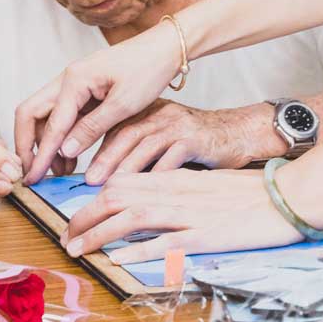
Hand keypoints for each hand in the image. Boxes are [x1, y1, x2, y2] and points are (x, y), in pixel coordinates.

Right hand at [15, 20, 182, 184]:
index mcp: (75, 80)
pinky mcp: (84, 89)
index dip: (40, 155)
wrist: (165, 48)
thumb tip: (65, 151)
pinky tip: (72, 155)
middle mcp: (67, 78)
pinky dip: (62, 135)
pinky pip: (63, 114)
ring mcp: (74, 83)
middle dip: (28, 144)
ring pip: (45, 114)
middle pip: (31, 113)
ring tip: (61, 170)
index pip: (50, 125)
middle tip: (35, 174)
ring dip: (46, 142)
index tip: (33, 179)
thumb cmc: (149, 70)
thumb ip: (92, 128)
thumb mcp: (124, 104)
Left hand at [61, 168, 301, 263]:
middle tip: (64, 236)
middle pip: (118, 194)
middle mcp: (177, 190)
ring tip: (77, 248)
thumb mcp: (207, 185)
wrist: (289, 193)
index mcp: (176, 177)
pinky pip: (165, 240)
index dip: (92, 198)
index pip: (123, 179)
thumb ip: (177, 191)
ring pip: (133, 214)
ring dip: (100, 232)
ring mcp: (190, 211)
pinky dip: (137, 248)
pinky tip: (116, 257)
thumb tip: (149, 206)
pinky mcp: (206, 233)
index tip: (74, 216)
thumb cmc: (251, 192)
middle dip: (85, 215)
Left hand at [84, 100, 283, 184]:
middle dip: (101, 163)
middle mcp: (163, 116)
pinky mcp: (197, 143)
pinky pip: (170, 164)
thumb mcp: (169, 138)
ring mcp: (180, 128)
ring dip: (119, 175)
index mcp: (153, 113)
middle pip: (124, 137)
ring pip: (142, 151)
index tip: (79, 176)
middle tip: (85, 187)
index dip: (96, 151)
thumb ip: (143, 150)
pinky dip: (154, 181)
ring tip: (101, 200)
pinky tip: (139, 209)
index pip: (117, 128)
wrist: (243, 133)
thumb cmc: (203, 143)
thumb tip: (110, 176)